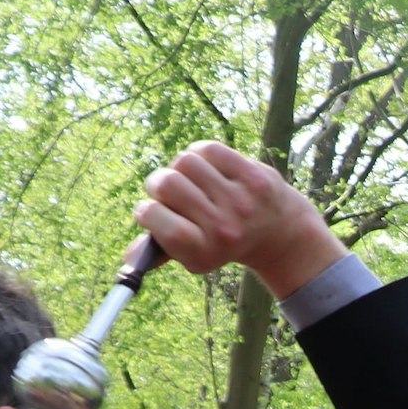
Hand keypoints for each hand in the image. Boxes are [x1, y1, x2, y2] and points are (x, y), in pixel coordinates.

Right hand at [134, 140, 345, 299]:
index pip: (155, 219)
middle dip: (160, 185)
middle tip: (171, 193)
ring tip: (192, 181)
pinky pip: (208, 150)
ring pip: (185, 162)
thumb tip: (129, 258)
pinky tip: (208, 169)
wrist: (278, 233)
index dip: (146, 211)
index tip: (150, 212)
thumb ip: (160, 251)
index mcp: (203, 252)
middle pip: (166, 184)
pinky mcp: (254, 177)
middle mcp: (224, 229)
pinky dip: (201, 155)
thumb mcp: (193, 254)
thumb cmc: (221, 241)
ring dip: (181, 168)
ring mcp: (241, 201)